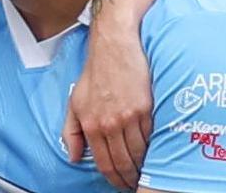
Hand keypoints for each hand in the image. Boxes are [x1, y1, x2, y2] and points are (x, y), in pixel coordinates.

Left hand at [63, 22, 152, 190]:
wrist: (114, 47)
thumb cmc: (95, 73)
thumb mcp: (74, 102)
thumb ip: (71, 132)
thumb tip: (73, 157)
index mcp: (90, 124)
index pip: (104, 163)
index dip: (114, 179)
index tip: (120, 184)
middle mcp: (109, 123)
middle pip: (123, 163)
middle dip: (130, 178)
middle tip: (135, 183)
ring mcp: (129, 116)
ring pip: (139, 153)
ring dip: (144, 166)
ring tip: (146, 171)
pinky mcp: (146, 108)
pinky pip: (152, 136)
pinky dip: (154, 147)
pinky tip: (154, 152)